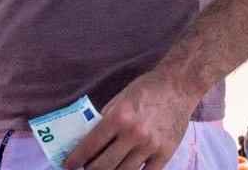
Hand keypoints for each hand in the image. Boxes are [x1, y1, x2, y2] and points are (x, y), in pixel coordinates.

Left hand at [63, 71, 198, 169]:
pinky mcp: (165, 154)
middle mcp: (134, 133)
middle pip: (104, 166)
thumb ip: (105, 120)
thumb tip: (88, 141)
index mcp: (119, 117)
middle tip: (84, 169)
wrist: (179, 85)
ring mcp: (150, 146)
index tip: (68, 165)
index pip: (91, 145)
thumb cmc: (146, 89)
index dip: (76, 159)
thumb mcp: (120, 99)